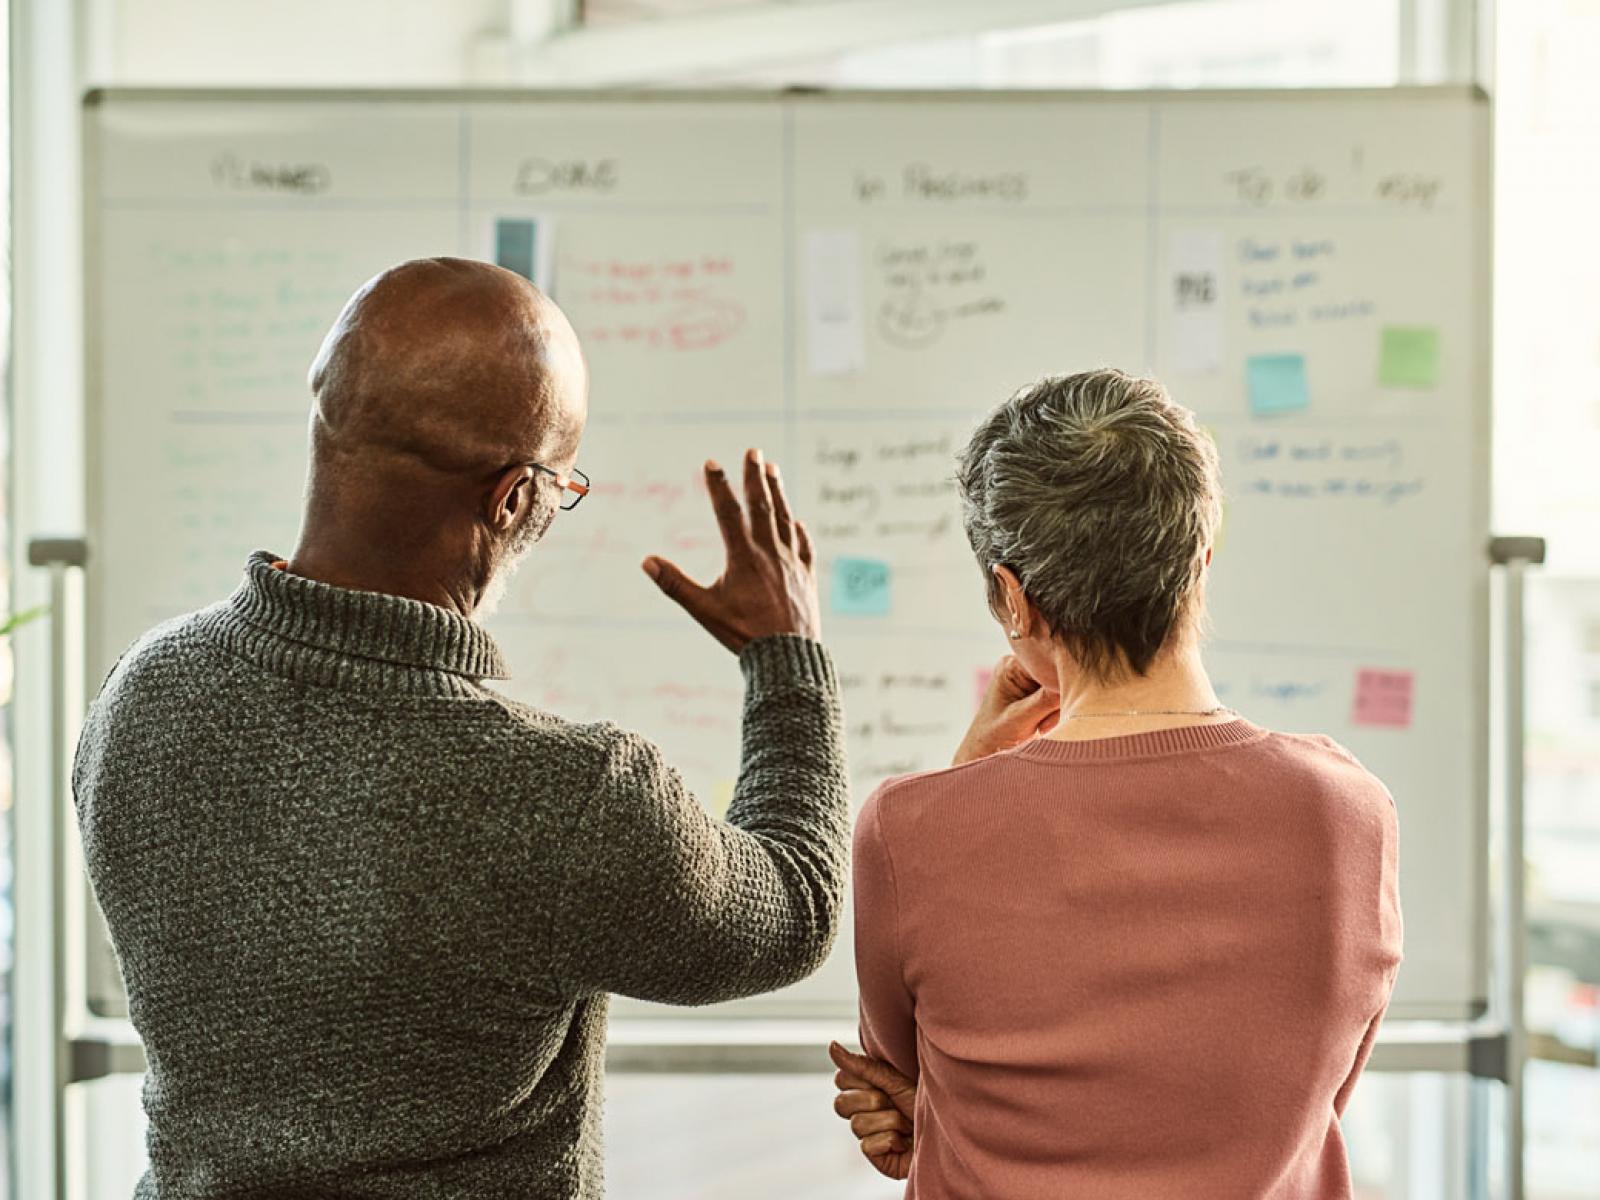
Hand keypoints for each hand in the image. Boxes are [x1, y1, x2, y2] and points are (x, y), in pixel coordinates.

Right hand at [643, 449, 819, 653]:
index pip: (728, 512)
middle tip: (753, 451)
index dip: (719, 486)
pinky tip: (797, 522)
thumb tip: (647, 561)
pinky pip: (804, 546)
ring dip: (778, 493)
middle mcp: (770, 552)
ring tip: (773, 470)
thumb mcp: (704, 610)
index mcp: (744, 556)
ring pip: (784, 519)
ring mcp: (792, 562)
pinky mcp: (807, 577)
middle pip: (762, 505)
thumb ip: (675, 584)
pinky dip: (798, 531)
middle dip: (755, 477)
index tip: (711, 462)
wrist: (788, 655)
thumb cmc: (743, 633)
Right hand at [829, 1041, 915, 1180]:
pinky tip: (904, 1141)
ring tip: (907, 1123)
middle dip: (874, 1100)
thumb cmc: (922, 1100)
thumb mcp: (893, 1079)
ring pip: (857, 1125)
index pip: (841, 1080)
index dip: (863, 1080)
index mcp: (864, 1087)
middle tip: (897, 1102)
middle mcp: (861, 1110)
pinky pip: (868, 1146)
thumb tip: (831, 1046)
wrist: (947, 1129)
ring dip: (889, 1121)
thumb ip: (861, 1065)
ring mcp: (866, 1134)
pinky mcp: (874, 1156)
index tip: (885, 1082)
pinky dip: (891, 1141)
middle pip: (842, 1104)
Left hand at [953, 655, 1059, 764]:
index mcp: (1012, 666)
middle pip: (1057, 675)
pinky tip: (1042, 726)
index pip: (1049, 663)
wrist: (984, 754)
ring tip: (1039, 727)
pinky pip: (1058, 698)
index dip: (1060, 682)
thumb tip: (1076, 682)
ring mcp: (1029, 680)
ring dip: (1056, 711)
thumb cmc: (994, 736)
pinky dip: (1055, 714)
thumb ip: (1048, 699)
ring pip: (1060, 689)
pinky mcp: (1036, 693)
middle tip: (1042, 724)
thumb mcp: (1021, 718)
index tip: (1060, 706)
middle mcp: (1021, 667)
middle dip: (1057, 701)